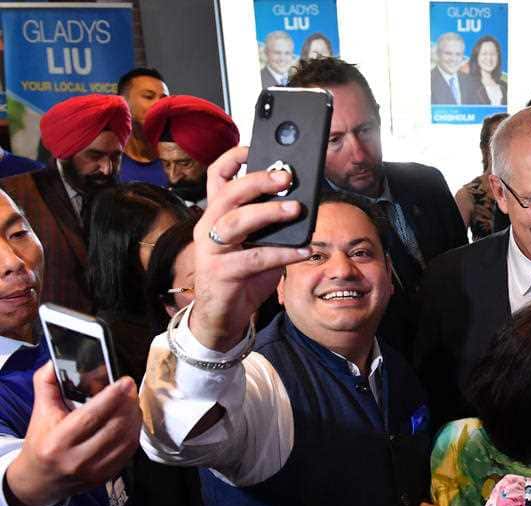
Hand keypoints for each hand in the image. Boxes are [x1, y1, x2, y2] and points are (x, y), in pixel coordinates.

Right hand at [5, 363, 140, 505]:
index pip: (90, 417)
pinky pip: (130, 450)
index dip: (111, 398)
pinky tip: (130, 418)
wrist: (41, 481)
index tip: (125, 381)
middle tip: (130, 387)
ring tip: (130, 400)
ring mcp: (95, 470)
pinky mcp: (108, 475)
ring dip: (133, 415)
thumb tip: (56, 361)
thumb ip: (47, 384)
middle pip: (114, 427)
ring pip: (126, 438)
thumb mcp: (40, 412)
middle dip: (127, 403)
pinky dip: (134, 430)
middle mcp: (77, 459)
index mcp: (58, 442)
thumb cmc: (42, 442)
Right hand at [190, 146, 309, 350]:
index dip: (233, 158)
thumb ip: (269, 223)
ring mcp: (213, 250)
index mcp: (217, 214)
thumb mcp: (256, 242)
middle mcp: (209, 227)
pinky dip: (283, 253)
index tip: (254, 147)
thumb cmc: (242, 275)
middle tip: (286, 177)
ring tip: (296, 209)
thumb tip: (300, 201)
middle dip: (258, 181)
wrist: (222, 316)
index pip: (217, 176)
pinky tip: (303, 250)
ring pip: (237, 222)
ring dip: (268, 212)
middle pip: (229, 194)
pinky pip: (255, 258)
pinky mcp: (222, 273)